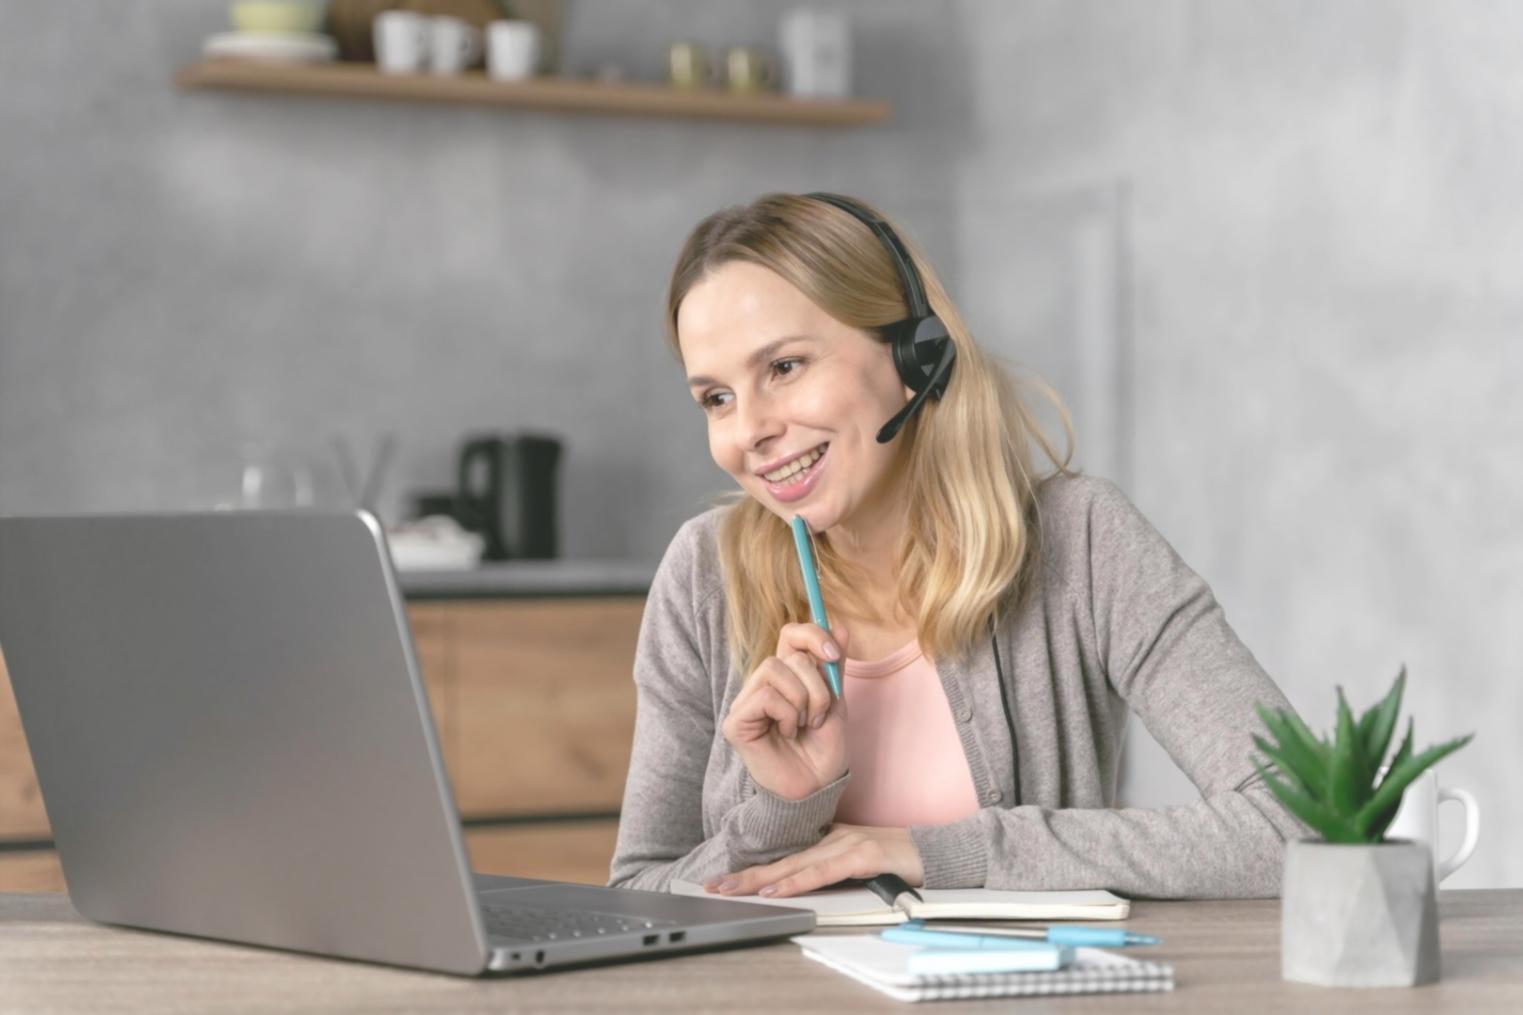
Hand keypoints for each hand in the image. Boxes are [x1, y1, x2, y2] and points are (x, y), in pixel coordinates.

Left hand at [705, 823, 923, 897]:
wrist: (931, 853)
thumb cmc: (895, 859)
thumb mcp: (855, 861)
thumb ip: (829, 866)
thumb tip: (799, 879)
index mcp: (827, 840)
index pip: (783, 856)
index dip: (753, 869)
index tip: (724, 880)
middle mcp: (832, 839)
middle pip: (780, 860)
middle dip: (744, 875)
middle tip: (712, 886)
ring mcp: (846, 846)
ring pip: (795, 865)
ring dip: (761, 880)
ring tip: (733, 889)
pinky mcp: (862, 857)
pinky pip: (822, 872)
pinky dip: (797, 882)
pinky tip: (777, 890)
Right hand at [721, 622, 849, 800]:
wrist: (815, 788)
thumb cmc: (822, 751)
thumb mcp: (836, 703)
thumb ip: (833, 667)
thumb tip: (838, 626)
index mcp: (787, 677)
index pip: (791, 634)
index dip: (812, 634)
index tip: (834, 654)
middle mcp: (763, 685)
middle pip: (790, 654)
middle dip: (818, 685)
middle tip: (820, 715)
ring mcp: (747, 702)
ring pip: (776, 669)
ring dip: (804, 700)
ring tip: (804, 726)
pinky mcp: (737, 721)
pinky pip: (766, 697)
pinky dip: (787, 716)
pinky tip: (787, 734)